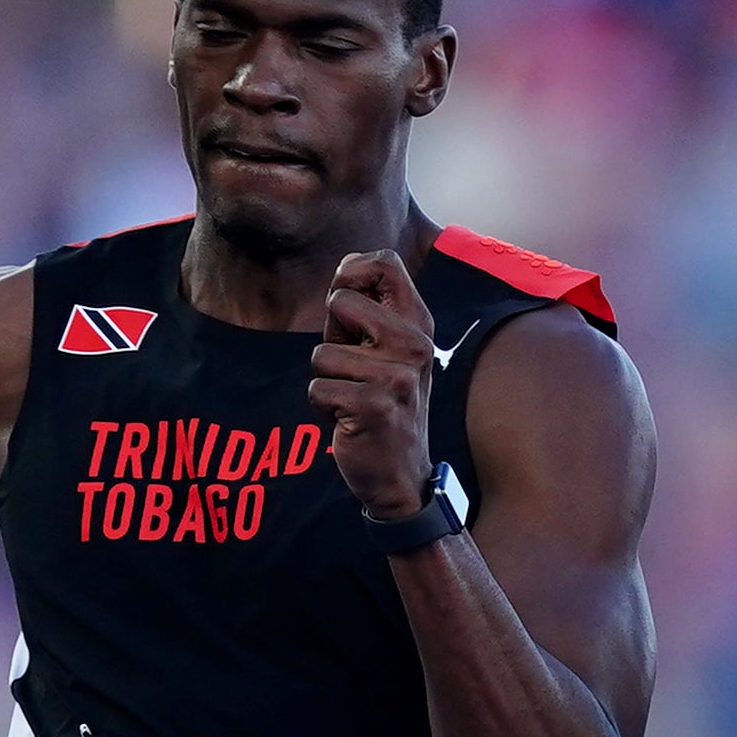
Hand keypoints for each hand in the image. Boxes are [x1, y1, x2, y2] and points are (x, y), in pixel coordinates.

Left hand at [314, 249, 438, 520]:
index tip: (348, 308)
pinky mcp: (375, 406)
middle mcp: (415, 345)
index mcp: (419, 324)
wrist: (400, 472)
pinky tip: (349, 419)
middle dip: (332, 334)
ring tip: (353, 397)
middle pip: (342, 300)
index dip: (352, 274)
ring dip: (327, 378)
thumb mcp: (386, 348)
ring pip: (322, 352)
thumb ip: (370, 308)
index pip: (384, 263)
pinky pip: (318, 388)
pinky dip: (323, 406)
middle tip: (354, 367)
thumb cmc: (382, 401)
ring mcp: (398, 377)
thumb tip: (347, 266)